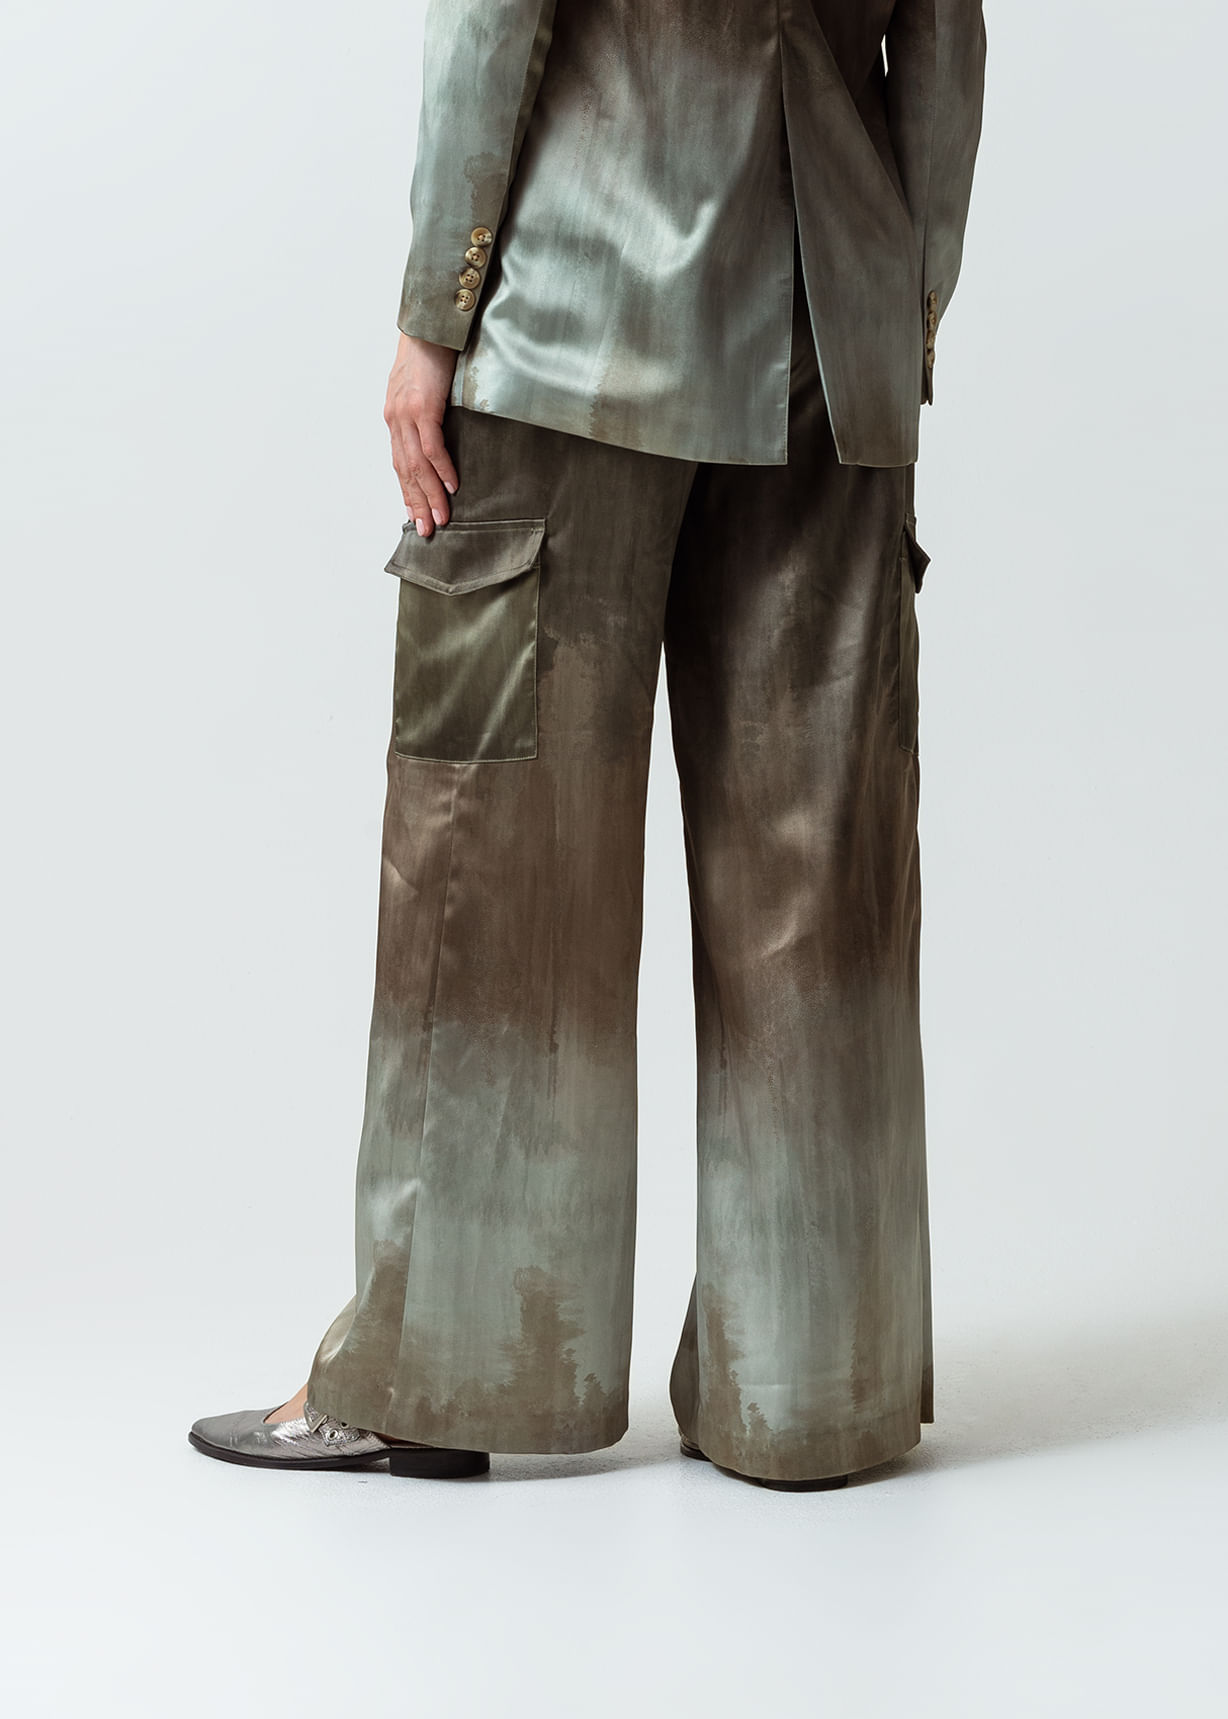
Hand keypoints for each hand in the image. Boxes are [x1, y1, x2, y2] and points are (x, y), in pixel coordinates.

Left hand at [384, 332, 459, 537]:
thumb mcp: (423, 386)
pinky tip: (452, 487)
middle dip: (417, 502)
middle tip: (427, 530)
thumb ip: (425, 410)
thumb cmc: (431, 351)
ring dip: (431, 494)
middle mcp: (395, 419)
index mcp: (395, 416)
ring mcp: (406, 414)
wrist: (430, 322)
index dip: (407, 491)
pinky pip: (432, 447)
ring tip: (442, 518)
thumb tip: (439, 431)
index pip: (400, 462)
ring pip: (417, 465)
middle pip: (405, 471)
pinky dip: (442, 470)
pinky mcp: (422, 407)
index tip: (415, 515)